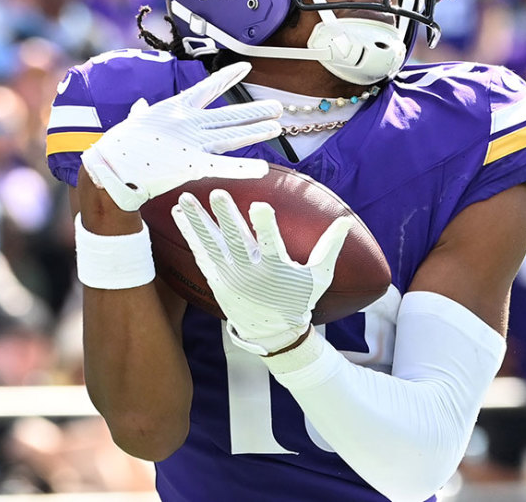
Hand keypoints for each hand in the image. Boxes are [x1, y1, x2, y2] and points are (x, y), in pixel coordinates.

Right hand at [81, 62, 281, 211]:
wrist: (109, 165)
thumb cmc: (119, 144)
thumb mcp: (134, 121)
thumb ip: (141, 112)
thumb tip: (140, 105)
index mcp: (176, 108)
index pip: (208, 88)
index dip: (227, 77)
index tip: (244, 67)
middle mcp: (190, 122)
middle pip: (231, 115)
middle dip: (255, 111)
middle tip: (278, 106)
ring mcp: (193, 142)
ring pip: (234, 135)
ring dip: (257, 131)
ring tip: (277, 125)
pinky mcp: (192, 164)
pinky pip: (223, 165)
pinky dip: (244, 168)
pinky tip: (263, 168)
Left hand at [172, 189, 351, 354]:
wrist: (273, 332)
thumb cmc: (299, 299)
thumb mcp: (320, 276)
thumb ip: (330, 247)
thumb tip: (345, 220)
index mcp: (277, 270)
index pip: (272, 244)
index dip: (266, 225)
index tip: (259, 205)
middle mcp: (250, 273)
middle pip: (236, 241)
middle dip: (226, 216)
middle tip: (217, 193)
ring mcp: (229, 277)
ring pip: (211, 245)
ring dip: (197, 220)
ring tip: (185, 198)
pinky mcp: (216, 279)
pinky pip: (200, 254)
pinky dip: (190, 233)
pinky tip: (180, 214)